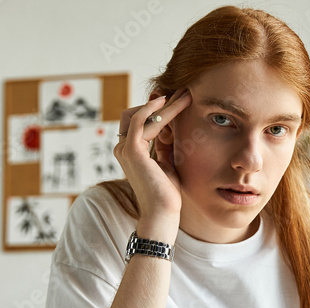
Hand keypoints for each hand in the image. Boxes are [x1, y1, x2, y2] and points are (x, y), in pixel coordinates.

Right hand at [113, 88, 191, 225]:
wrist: (162, 213)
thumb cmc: (166, 192)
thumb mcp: (166, 162)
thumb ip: (164, 144)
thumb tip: (170, 127)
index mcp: (130, 150)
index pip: (141, 120)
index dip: (159, 108)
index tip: (181, 99)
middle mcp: (123, 148)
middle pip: (137, 113)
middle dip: (161, 102)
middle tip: (185, 92)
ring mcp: (125, 148)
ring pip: (142, 114)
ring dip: (165, 104)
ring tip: (186, 96)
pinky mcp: (132, 150)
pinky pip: (139, 120)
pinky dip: (153, 109)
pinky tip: (166, 102)